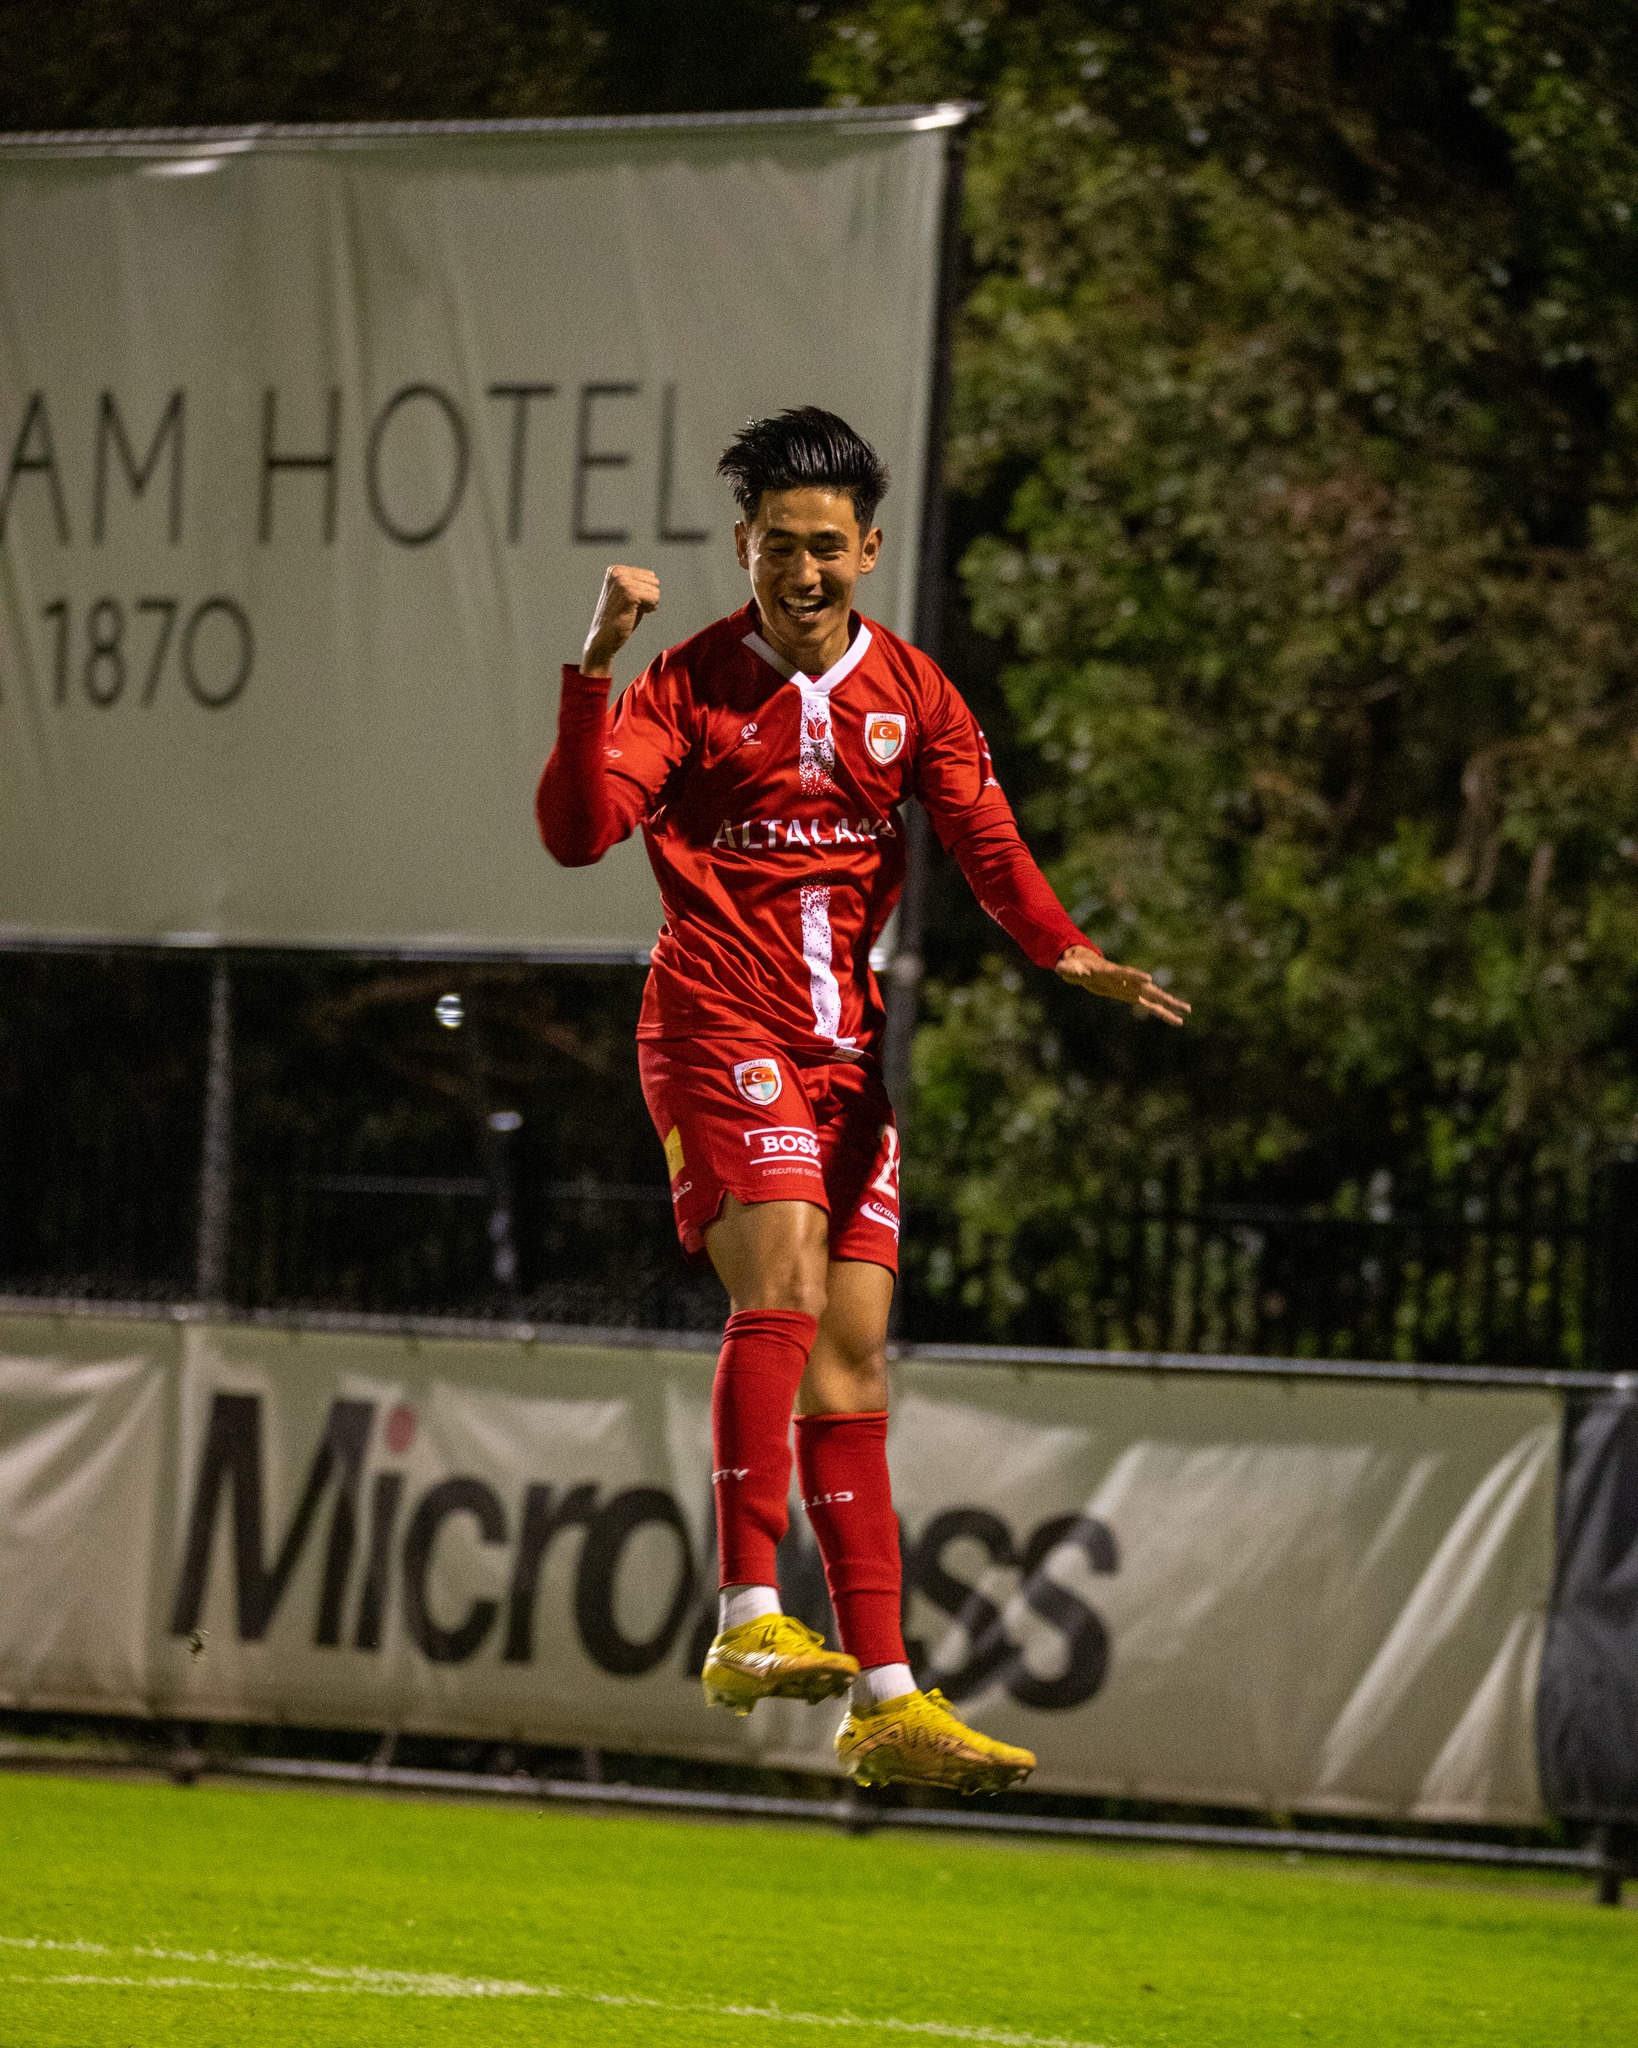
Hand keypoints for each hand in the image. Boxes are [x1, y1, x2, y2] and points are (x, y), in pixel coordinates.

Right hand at [581, 564, 659, 675]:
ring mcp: (622, 582)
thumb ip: (637, 584)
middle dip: (648, 596)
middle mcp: (617, 573)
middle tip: (631, 608)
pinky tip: (634, 614)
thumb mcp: (626, 595)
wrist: (603, 638)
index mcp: (615, 570)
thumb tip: (655, 579)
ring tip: (631, 611)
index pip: (649, 575)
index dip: (645, 592)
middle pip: (653, 581)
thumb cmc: (617, 619)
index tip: (629, 602)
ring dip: (648, 604)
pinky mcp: (629, 593)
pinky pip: (655, 598)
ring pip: (655, 590)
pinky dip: (649, 608)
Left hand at [1056, 944, 1190, 1025]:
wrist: (1085, 967)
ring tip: (1188, 1011)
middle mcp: (1127, 980)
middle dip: (1163, 995)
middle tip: (1180, 1002)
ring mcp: (1133, 988)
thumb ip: (1067, 968)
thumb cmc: (1076, 967)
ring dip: (1170, 1005)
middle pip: (1148, 988)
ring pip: (1154, 997)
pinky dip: (1163, 1013)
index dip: (1135, 976)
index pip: (1125, 974)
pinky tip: (1177, 1021)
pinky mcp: (1133, 996)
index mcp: (1112, 972)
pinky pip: (1151, 1006)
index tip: (1149, 979)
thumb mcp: (1069, 968)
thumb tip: (1060, 968)